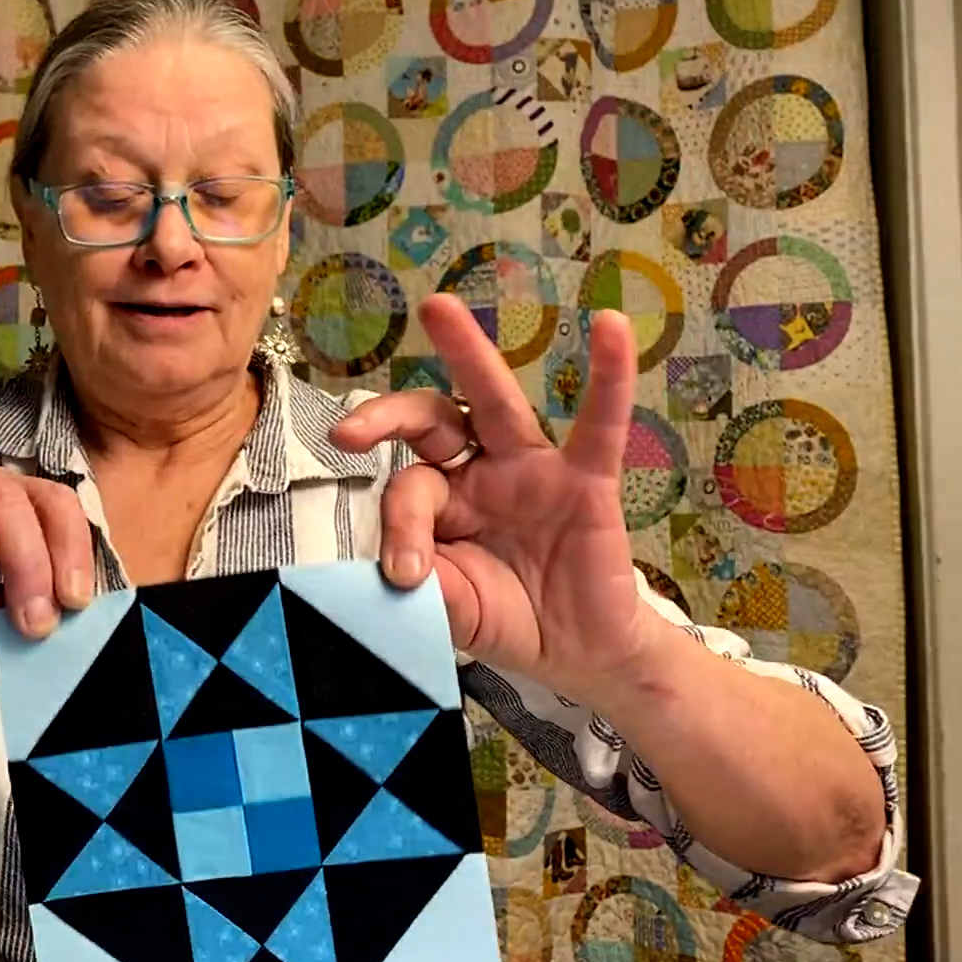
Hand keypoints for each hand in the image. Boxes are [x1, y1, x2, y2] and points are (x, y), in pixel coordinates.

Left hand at [332, 293, 658, 703]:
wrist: (579, 653)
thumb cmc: (507, 618)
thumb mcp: (452, 609)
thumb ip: (425, 587)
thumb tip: (396, 573)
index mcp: (440, 501)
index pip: (408, 492)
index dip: (400, 530)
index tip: (403, 576)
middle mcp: (479, 472)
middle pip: (429, 420)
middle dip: (388, 417)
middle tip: (348, 432)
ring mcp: (532, 469)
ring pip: (494, 402)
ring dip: (467, 353)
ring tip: (437, 309)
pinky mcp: (588, 480)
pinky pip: (600, 425)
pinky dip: (610, 378)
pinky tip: (612, 329)